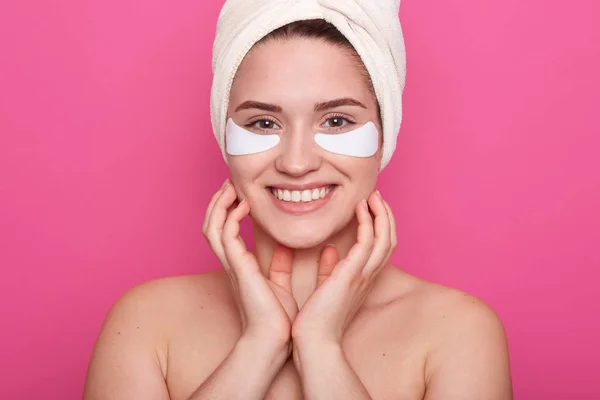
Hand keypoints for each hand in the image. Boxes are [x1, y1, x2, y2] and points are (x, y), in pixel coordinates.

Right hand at [203, 180, 298, 349]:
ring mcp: (231, 265)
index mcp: (239, 266)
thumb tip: (287, 249)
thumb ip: (280, 265)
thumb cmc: (276, 317)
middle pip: (211, 224)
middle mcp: (230, 263)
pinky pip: (226, 235)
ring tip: (231, 187)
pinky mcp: (238, 267)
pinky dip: (231, 217)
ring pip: (212, 227)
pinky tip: (245, 205)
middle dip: (218, 202)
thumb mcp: (280, 284)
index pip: (223, 231)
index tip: (238, 193)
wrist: (273, 339)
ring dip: (219, 204)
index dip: (226, 210)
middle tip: (229, 183)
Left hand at [291, 191, 396, 346]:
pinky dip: (367, 221)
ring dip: (381, 213)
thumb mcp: (325, 288)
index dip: (380, 226)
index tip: (370, 208)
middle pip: (390, 240)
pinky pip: (368, 240)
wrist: (314, 341)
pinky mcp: (352, 273)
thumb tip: (329, 250)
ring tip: (372, 196)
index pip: (380, 248)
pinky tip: (359, 208)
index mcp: (362, 280)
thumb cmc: (316, 319)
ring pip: (385, 237)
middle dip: (386, 216)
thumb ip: (329, 269)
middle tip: (376, 196)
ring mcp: (363, 275)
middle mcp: (368, 277)